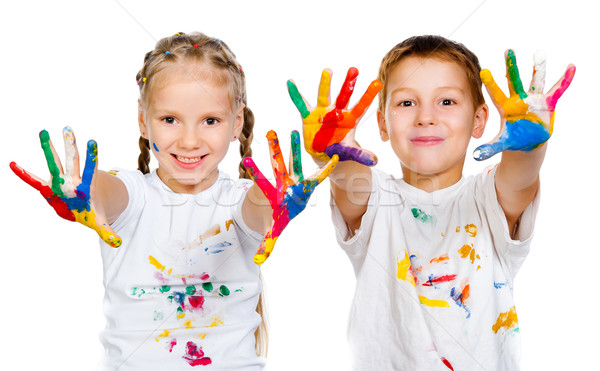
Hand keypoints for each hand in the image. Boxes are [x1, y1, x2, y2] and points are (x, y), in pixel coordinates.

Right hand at [10, 127, 121, 246]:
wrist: (82, 208)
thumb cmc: (91, 212)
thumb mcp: (99, 223)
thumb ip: (107, 231)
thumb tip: (118, 243)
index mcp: (87, 185)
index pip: (91, 168)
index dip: (92, 156)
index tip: (93, 141)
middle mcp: (73, 179)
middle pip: (72, 160)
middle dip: (70, 145)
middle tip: (68, 128)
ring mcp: (60, 181)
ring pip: (55, 163)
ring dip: (48, 149)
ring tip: (43, 131)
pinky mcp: (49, 188)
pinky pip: (34, 180)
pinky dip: (24, 174)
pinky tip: (14, 164)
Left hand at [243, 130, 337, 263]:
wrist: (285, 210)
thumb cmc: (278, 217)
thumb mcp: (273, 231)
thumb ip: (267, 244)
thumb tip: (258, 263)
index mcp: (273, 194)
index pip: (261, 181)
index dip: (254, 171)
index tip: (245, 160)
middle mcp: (283, 183)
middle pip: (277, 164)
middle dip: (275, 149)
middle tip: (269, 132)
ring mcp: (294, 181)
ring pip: (294, 162)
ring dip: (294, 147)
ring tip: (294, 130)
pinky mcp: (306, 184)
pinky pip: (317, 176)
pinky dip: (326, 169)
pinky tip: (334, 157)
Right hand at [287, 67, 381, 165]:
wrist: (323, 152)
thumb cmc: (339, 149)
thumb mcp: (349, 152)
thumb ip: (360, 154)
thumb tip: (375, 161)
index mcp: (349, 119)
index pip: (361, 106)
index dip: (368, 95)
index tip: (377, 82)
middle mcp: (337, 112)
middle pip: (344, 96)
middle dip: (348, 84)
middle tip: (354, 69)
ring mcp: (322, 112)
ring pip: (324, 96)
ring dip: (325, 84)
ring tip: (328, 70)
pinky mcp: (309, 115)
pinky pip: (301, 103)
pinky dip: (295, 94)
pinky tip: (290, 82)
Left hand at [473, 49, 575, 160]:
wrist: (529, 141)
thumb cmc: (513, 139)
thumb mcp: (502, 143)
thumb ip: (489, 148)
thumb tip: (475, 157)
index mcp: (506, 108)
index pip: (496, 94)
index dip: (491, 84)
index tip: (483, 71)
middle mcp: (519, 100)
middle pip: (514, 81)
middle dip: (511, 66)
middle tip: (508, 50)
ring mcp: (534, 100)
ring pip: (535, 81)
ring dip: (538, 68)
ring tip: (540, 53)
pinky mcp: (548, 103)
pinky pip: (557, 90)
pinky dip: (565, 80)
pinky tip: (571, 67)